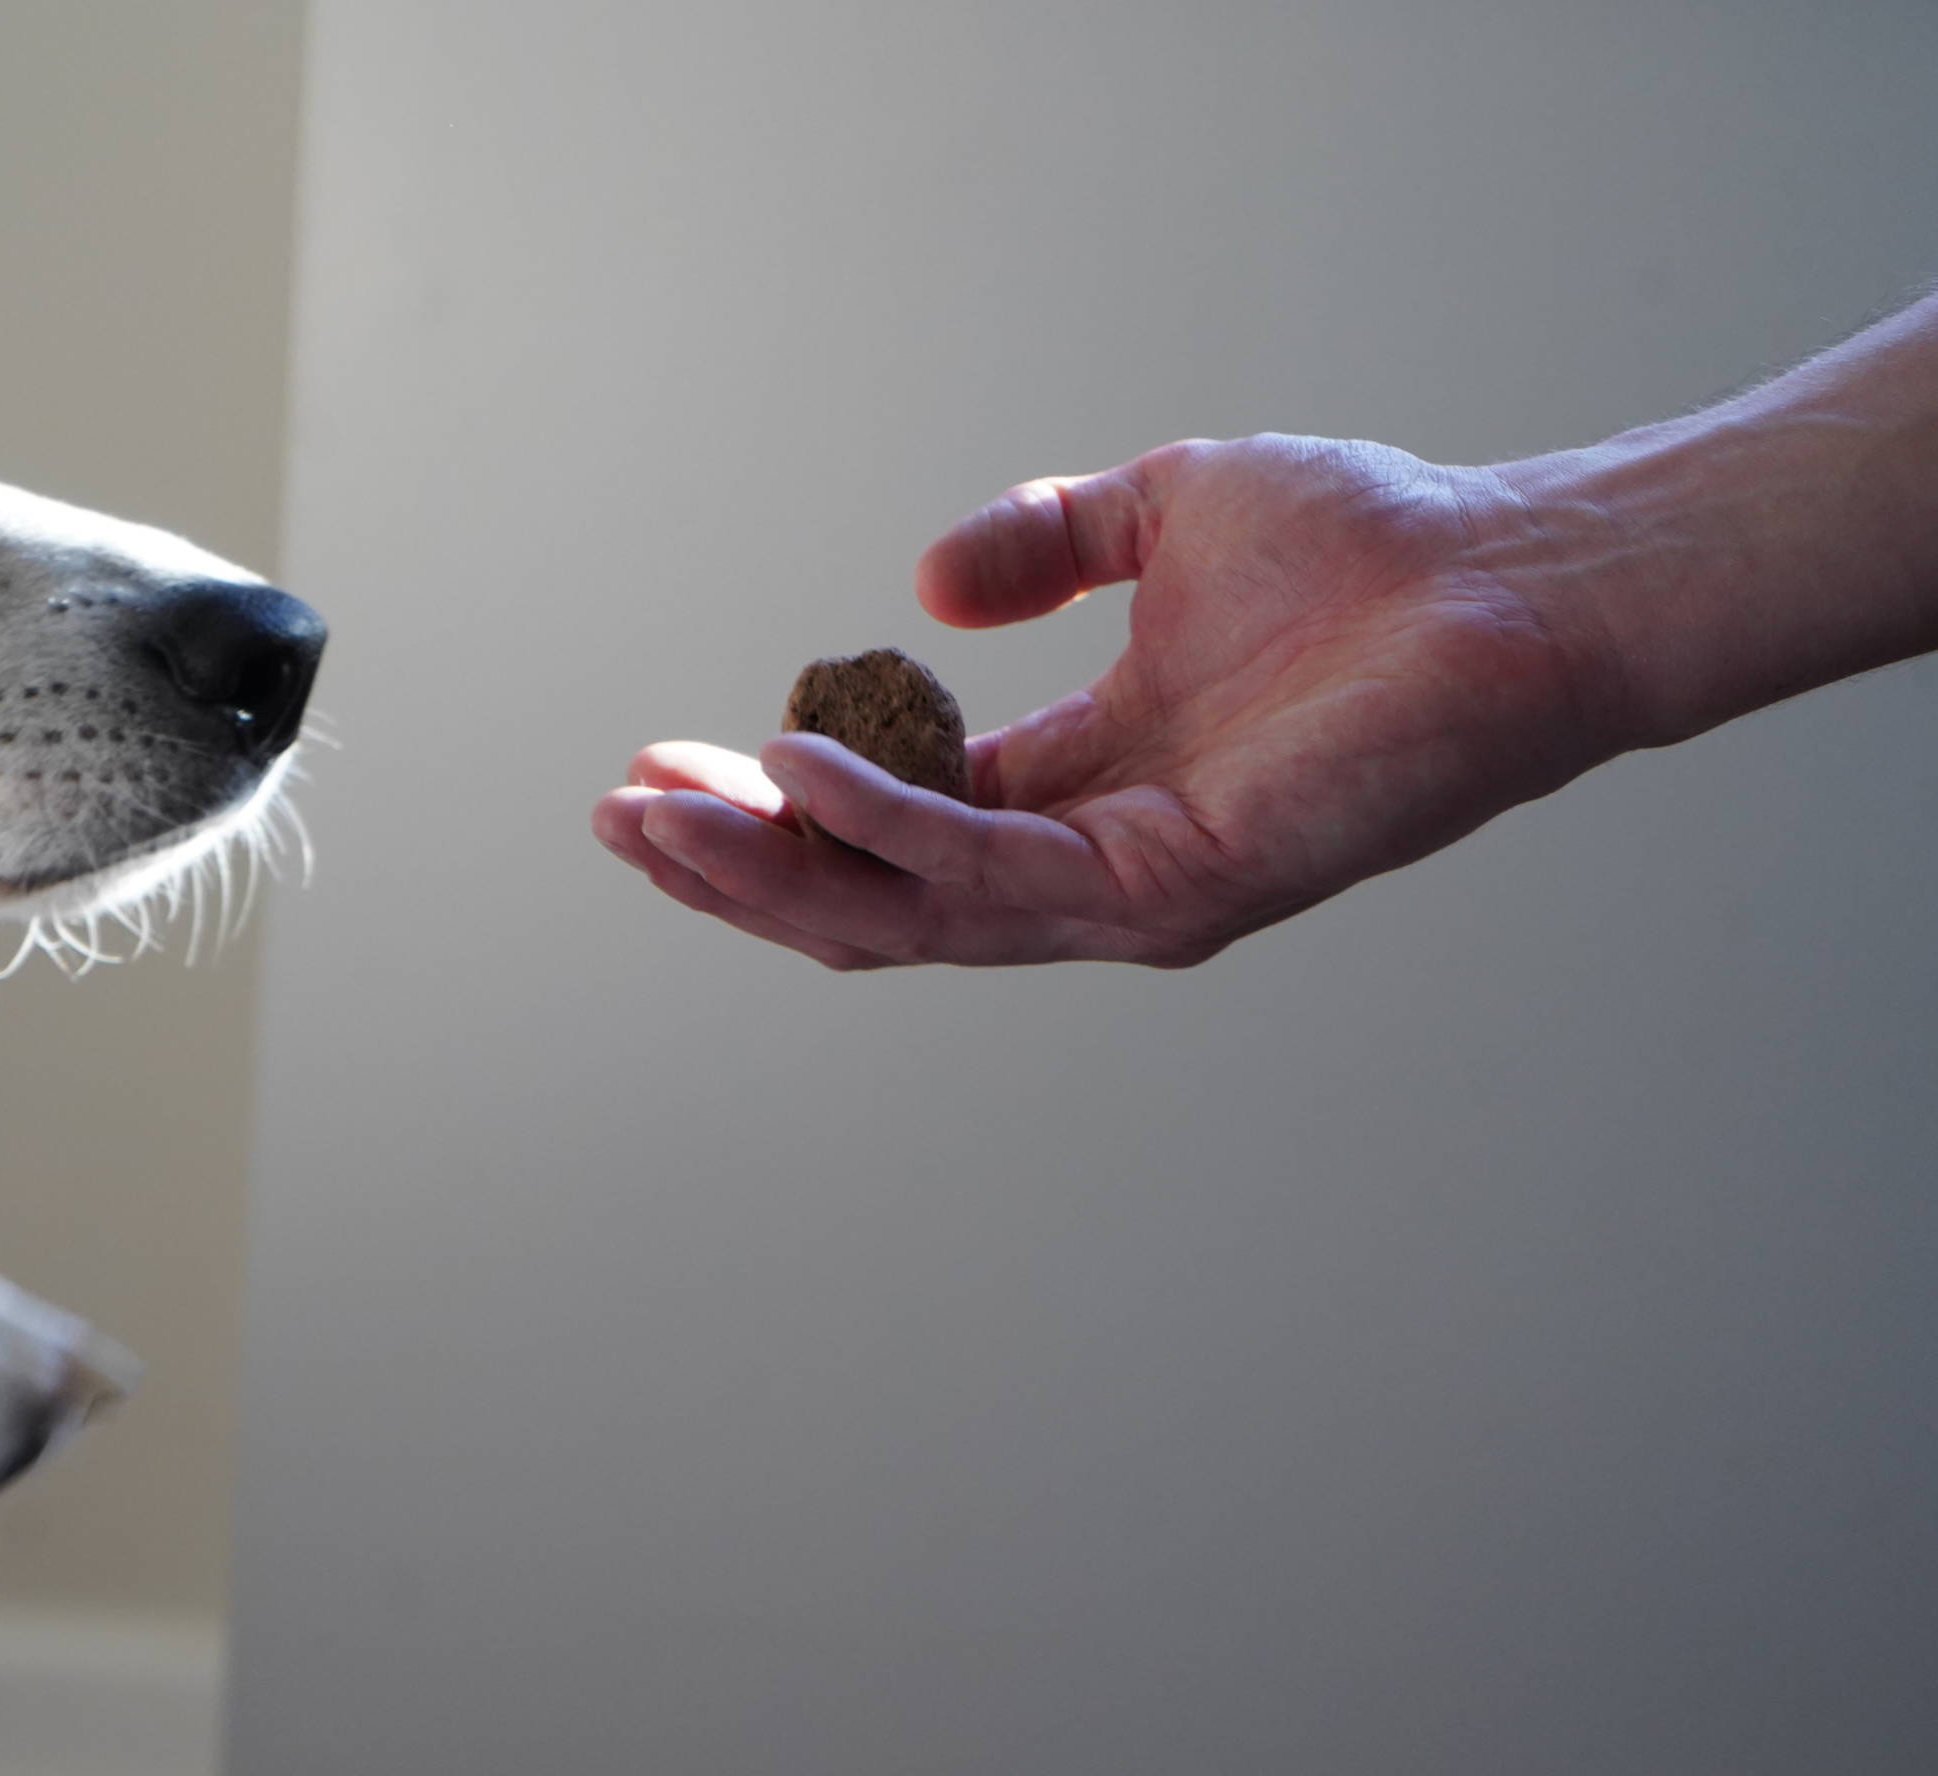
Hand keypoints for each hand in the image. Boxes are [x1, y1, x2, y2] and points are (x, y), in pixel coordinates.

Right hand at [593, 435, 1633, 967]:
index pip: (890, 825)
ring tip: (655, 818)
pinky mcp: (1170, 888)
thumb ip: (1041, 545)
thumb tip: (922, 591)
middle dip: (733, 864)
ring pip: (903, 911)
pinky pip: (987, 868)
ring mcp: (1124, 891)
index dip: (770, 801)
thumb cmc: (1368, 551)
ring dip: (767, 867)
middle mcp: (1087, 861)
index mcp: (1076, 786)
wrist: (1510, 579)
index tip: (661, 757)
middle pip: (870, 895)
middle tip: (619, 816)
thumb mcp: (1159, 511)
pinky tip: (797, 772)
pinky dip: (883, 826)